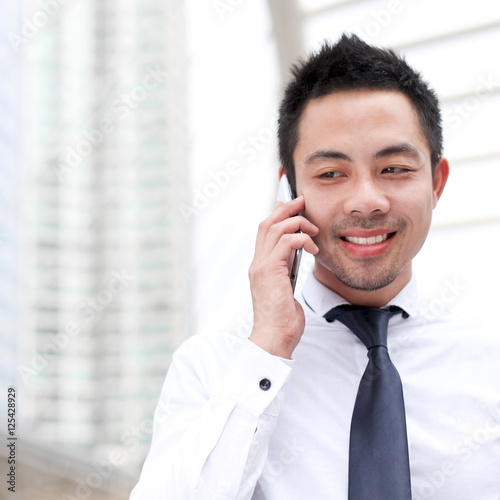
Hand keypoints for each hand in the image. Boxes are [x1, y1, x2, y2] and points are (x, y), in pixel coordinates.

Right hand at [248, 196, 318, 358]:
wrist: (274, 337)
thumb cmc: (282, 318)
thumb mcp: (285, 287)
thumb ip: (287, 269)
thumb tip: (296, 254)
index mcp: (260, 266)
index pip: (265, 232)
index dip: (277, 214)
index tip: (292, 205)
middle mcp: (257, 262)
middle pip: (267, 223)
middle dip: (286, 208)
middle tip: (302, 201)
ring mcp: (261, 266)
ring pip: (275, 228)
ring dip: (298, 223)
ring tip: (314, 230)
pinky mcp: (270, 271)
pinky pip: (286, 242)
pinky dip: (301, 239)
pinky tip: (313, 248)